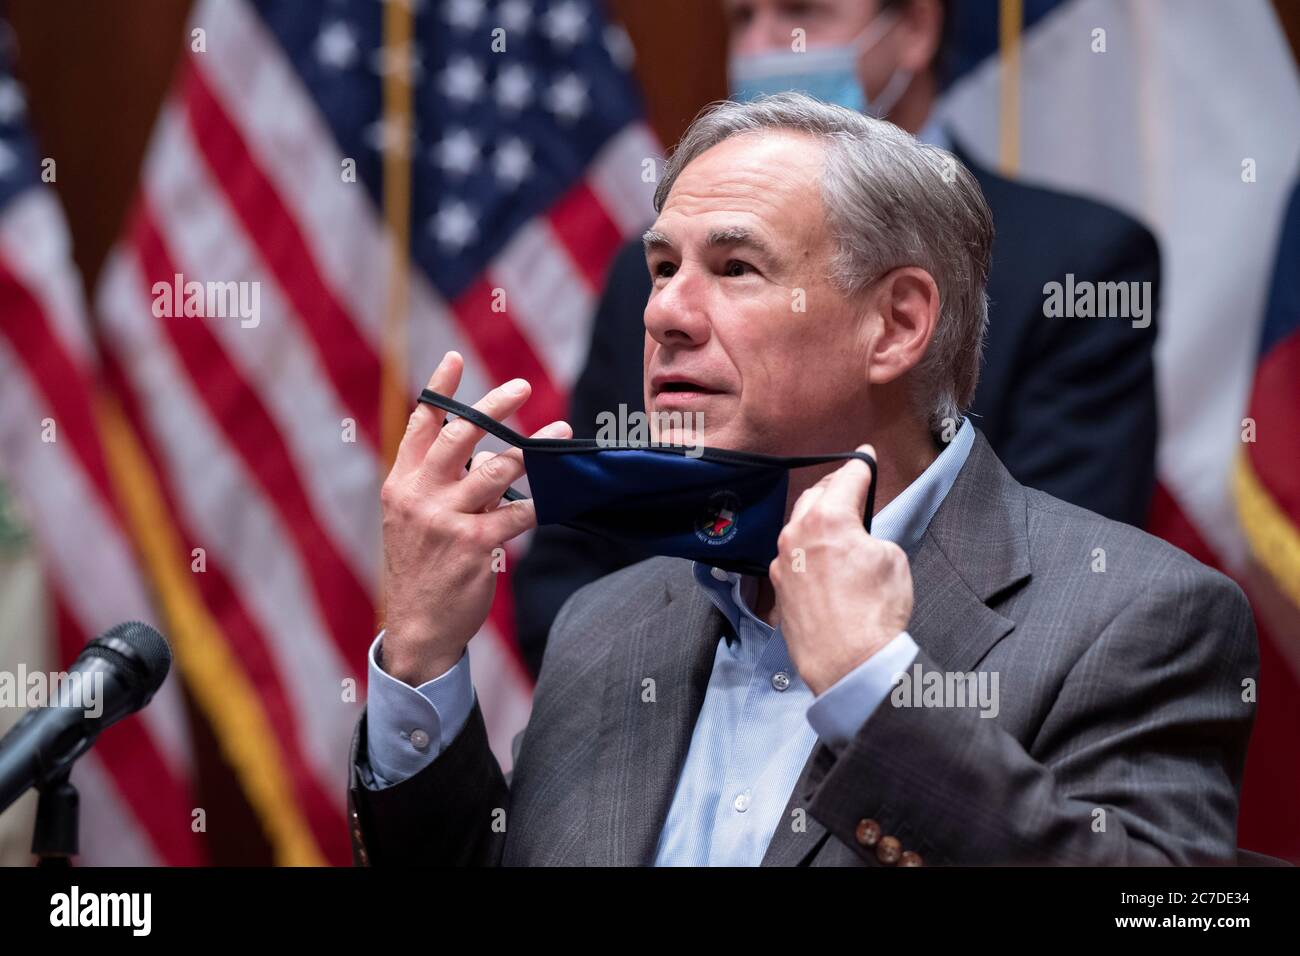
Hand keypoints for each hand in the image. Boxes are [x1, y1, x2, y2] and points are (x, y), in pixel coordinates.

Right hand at [379, 351, 570, 684]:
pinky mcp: (474, 544)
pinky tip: (558, 494)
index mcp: (401, 485)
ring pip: (496, 469)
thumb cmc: (422, 569)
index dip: (439, 390)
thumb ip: (435, 483)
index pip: (420, 427)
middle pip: (459, 436)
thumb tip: (474, 447)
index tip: (455, 359)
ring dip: (533, 450)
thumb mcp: (411, 521)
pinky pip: (517, 513)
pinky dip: (540, 502)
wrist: (418, 627)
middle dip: (492, 407)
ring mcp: (445, 520)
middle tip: (521, 386)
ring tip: (560, 433)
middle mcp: (419, 496)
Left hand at [769, 446, 912, 695]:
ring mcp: (782, 562)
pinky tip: (820, 558)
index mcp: (828, 519)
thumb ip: (871, 537)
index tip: (866, 457)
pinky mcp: (778, 588)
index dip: (862, 465)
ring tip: (835, 521)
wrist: (849, 664)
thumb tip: (860, 539)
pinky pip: (790, 556)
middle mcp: (797, 534)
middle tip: (851, 486)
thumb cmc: (875, 613)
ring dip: (816, 518)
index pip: (847, 478)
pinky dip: (806, 549)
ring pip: (798, 525)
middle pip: (816, 496)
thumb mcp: (892, 560)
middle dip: (835, 488)